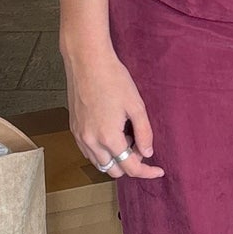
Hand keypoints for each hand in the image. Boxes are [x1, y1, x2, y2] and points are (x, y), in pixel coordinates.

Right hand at [64, 44, 164, 180]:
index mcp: (109, 137)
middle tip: (139, 145)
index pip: (130, 168)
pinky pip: (88, 151)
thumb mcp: (136, 106)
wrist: (87, 61)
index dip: (147, 172)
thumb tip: (147, 153)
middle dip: (129, 164)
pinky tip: (110, 133)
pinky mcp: (73, 128)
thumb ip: (144, 133)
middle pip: (113, 171)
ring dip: (114, 158)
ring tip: (125, 136)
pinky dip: (101, 151)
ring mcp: (80, 136)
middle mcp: (91, 141)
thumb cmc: (113, 79)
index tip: (158, 170)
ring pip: (99, 163)